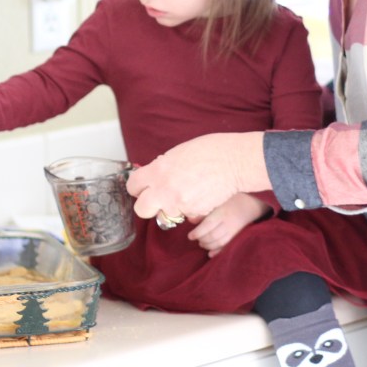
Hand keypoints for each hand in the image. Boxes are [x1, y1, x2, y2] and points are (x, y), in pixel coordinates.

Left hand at [127, 132, 268, 220]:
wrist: (234, 161)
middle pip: (141, 209)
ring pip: (165, 214)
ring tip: (186, 192)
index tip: (143, 187)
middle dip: (148, 205)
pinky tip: (199, 195)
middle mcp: (165, 189)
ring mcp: (179, 203)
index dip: (138, 187)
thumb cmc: (209, 151)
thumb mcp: (176, 153)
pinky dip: (190, 209)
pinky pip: (185, 215)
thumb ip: (161, 168)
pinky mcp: (194, 213)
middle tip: (158, 198)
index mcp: (158, 170)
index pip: (132, 186)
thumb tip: (152, 178)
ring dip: (172, 207)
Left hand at [188, 193, 269, 258]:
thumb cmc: (229, 202)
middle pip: (212, 235)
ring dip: (208, 246)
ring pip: (219, 242)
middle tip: (196, 239)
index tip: (190, 236)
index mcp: (221, 213)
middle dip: (202, 240)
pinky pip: (227, 247)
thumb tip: (190, 220)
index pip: (208, 225)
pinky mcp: (237, 237)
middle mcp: (228, 223)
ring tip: (202, 243)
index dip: (197, 232)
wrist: (249, 204)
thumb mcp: (216, 204)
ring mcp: (234, 231)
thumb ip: (203, 214)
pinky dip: (218, 252)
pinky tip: (210, 254)